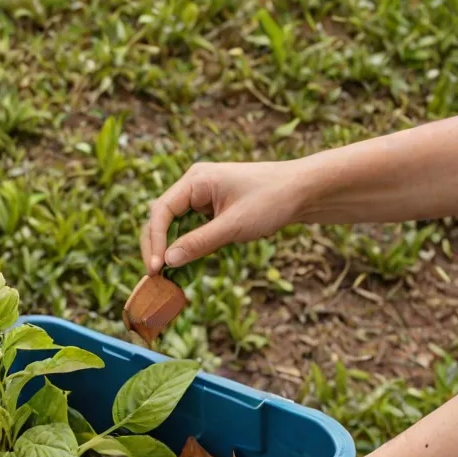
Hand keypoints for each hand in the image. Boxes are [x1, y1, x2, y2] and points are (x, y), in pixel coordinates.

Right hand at [142, 160, 309, 272]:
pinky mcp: (209, 208)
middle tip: (155, 276)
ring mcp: (200, 196)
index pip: (161, 211)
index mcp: (196, 180)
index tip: (157, 268)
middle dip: (155, 246)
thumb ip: (199, 242)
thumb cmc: (272, 200)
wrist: (302, 191)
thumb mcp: (234, 225)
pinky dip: (183, 246)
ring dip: (167, 248)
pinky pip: (187, 228)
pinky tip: (183, 265)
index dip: (155, 241)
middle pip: (160, 218)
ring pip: (172, 225)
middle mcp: (193, 185)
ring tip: (165, 275)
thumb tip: (168, 261)